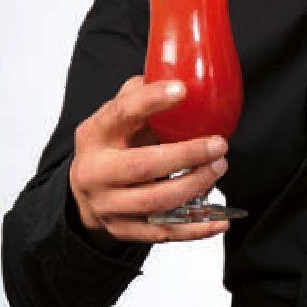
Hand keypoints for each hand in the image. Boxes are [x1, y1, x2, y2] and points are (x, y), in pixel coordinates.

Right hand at [69, 76, 229, 243]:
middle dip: (187, 155)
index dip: (151, 101)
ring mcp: (107, 205)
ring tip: (219, 167)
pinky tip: (220, 220)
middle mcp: (95, 171)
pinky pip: (164, 233)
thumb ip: (141, 94)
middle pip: (143, 166)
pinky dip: (195, 228)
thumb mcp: (117, 115)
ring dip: (195, 185)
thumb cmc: (112, 143)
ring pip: (155, 202)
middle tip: (219, 144)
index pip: (121, 113)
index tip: (182, 90)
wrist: (87, 188)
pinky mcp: (123, 229)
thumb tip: (178, 73)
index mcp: (95, 133)